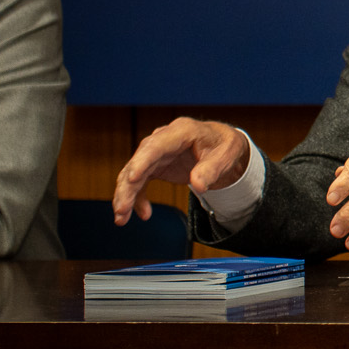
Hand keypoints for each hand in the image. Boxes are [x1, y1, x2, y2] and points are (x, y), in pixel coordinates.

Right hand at [112, 118, 250, 224]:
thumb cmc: (224, 145)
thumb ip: (212, 169)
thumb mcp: (227, 154)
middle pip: (138, 162)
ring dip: (126, 195)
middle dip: (127, 186)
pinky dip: (138, 198)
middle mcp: (163, 139)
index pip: (156, 146)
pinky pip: (139, 182)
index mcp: (182, 131)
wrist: (222, 145)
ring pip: (133, 173)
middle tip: (121, 209)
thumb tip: (199, 186)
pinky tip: (143, 213)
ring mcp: (156, 153)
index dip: (142, 162)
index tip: (131, 179)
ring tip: (122, 218)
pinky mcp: (154, 165)